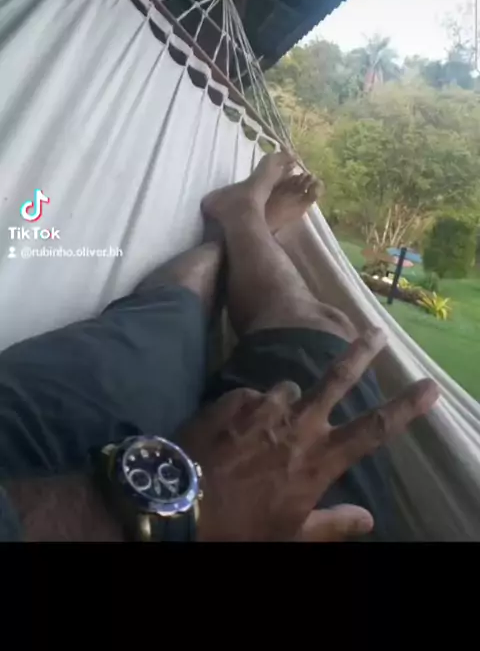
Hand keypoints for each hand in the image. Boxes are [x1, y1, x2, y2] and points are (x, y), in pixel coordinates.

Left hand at [179, 329, 438, 541]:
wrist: (180, 505)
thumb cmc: (242, 526)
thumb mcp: (292, 536)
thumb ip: (333, 524)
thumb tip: (369, 518)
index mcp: (319, 459)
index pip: (376, 429)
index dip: (407, 407)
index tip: (430, 387)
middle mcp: (298, 424)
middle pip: (339, 378)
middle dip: (362, 352)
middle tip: (377, 332)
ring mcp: (264, 406)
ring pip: (289, 389)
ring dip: (287, 403)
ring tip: (267, 428)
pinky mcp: (234, 397)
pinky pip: (254, 396)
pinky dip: (253, 409)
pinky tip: (236, 430)